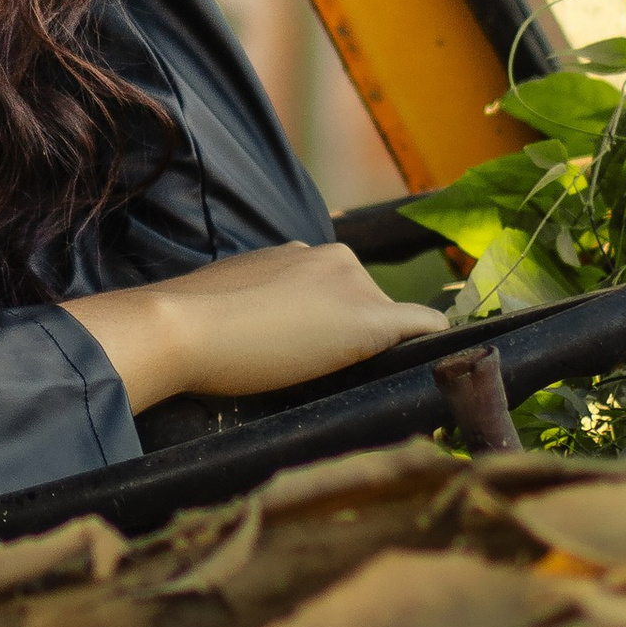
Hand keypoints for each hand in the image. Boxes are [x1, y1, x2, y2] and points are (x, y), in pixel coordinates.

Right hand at [65, 240, 448, 413]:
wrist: (186, 327)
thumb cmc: (194, 323)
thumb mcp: (231, 297)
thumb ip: (259, 303)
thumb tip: (261, 327)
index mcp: (298, 251)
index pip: (331, 288)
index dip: (325, 321)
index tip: (310, 347)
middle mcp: (332, 257)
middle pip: (364, 301)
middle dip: (351, 332)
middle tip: (314, 369)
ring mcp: (353, 286)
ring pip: (386, 318)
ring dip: (374, 345)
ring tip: (337, 375)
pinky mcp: (368, 321)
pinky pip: (420, 326)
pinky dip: (433, 338)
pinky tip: (439, 355)